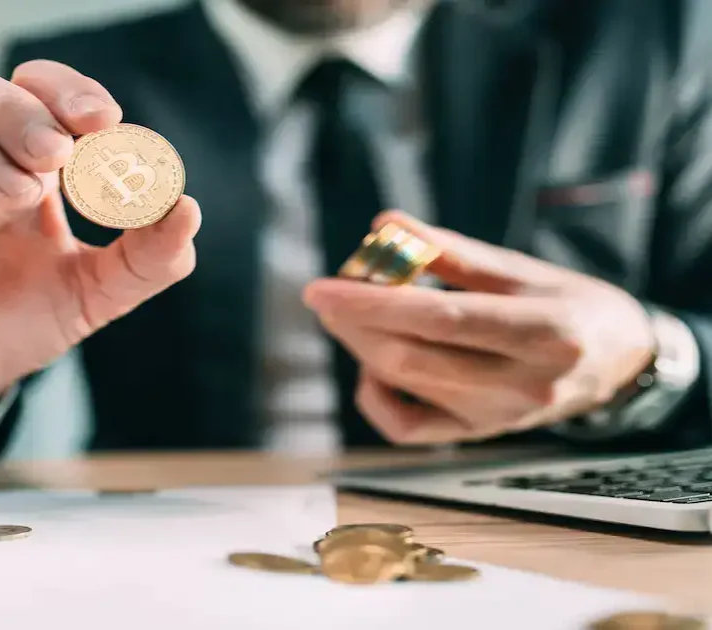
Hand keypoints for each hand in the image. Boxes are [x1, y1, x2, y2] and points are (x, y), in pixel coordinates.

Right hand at [0, 58, 199, 452]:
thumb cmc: (16, 323)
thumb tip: (188, 208)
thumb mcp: (94, 294)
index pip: (28, 87)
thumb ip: (146, 258)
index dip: (62, 89)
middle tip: (57, 157)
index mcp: (12, 161)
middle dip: (12, 109)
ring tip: (17, 197)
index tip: (102, 120)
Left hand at [304, 211, 654, 444]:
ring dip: (363, 347)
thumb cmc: (569, 304)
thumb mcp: (521, 268)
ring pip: (404, 387)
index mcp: (540, 331)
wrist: (620, 362)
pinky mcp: (480, 435)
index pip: (439, 319)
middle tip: (328, 294)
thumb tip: (385, 225)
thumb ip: (451, 252)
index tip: (320, 288)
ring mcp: (499, 417)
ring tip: (354, 315)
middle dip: (354, 325)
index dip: (372, 304)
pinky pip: (408, 427)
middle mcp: (521, 383)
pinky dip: (377, 396)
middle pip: (410, 359)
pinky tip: (376, 366)